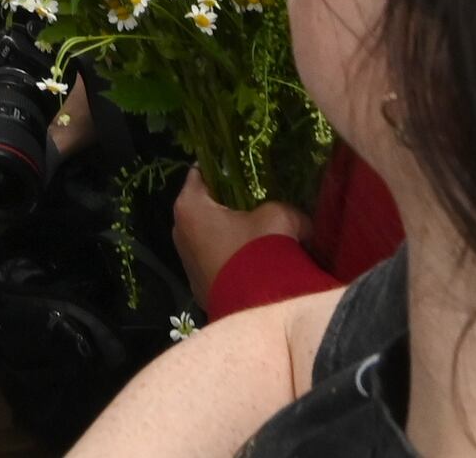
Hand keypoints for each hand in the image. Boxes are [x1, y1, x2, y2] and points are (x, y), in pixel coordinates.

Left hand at [170, 165, 312, 305]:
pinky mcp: (198, 285)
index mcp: (190, 206)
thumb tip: (295, 213)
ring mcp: (186, 260)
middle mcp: (179, 231)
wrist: (258, 311)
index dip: (220, 165)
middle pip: (203, 204)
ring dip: (229, 230)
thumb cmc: (260, 252)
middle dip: (227, 200)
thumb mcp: (279, 216)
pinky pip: (213, 258)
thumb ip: (281, 206)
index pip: (200, 173)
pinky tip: (252, 256)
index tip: (239, 164)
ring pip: (209, 233)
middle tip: (254, 195)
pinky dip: (229, 253)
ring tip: (258, 227)